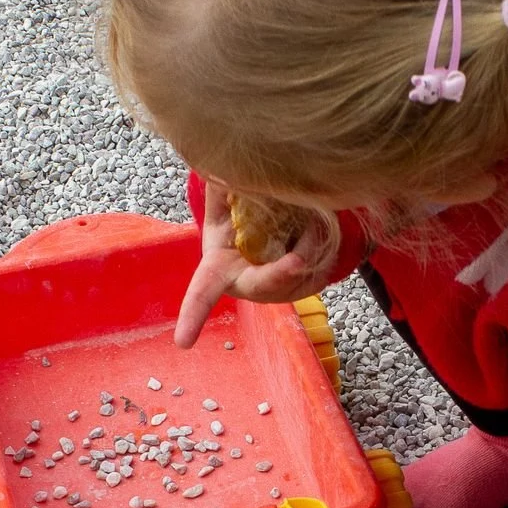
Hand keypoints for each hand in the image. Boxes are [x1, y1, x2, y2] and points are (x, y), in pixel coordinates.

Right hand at [175, 179, 332, 347]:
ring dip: (309, 252)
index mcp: (218, 266)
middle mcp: (246, 285)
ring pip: (297, 280)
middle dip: (282, 275)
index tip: (184, 341)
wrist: (277, 219)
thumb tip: (213, 166)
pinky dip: (322, 253)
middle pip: (264, 287)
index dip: (193, 315)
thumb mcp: (226, 193)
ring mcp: (276, 291)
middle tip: (298, 259)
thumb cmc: (241, 209)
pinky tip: (317, 232)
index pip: (202, 292)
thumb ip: (220, 184)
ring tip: (312, 223)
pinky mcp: (301, 288)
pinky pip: (316, 276)